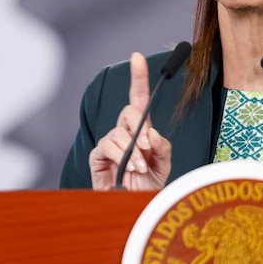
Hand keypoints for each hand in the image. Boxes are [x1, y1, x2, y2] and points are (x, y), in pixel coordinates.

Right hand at [89, 53, 171, 190]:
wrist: (135, 206)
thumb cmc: (149, 185)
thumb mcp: (164, 165)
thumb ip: (162, 147)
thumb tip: (151, 132)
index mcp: (142, 129)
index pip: (138, 98)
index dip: (138, 77)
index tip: (137, 57)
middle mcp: (124, 132)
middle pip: (129, 111)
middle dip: (140, 125)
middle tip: (148, 146)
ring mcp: (110, 142)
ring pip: (120, 132)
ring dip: (133, 149)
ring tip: (140, 166)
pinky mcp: (98, 156)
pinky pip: (107, 146)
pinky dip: (120, 155)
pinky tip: (128, 167)